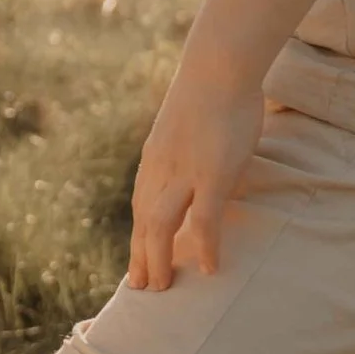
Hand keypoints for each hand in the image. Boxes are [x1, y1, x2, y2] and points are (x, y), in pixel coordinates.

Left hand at [129, 66, 263, 290]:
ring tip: (162, 288)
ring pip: (161, 226)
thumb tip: (211, 171)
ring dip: (159, 259)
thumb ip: (193, 153)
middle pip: (144, 221)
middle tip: (140, 287)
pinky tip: (209, 269)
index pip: (141, 204)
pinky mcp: (211, 174)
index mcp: (155, 159)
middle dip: (140, 255)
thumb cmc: (213, 91)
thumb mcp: (193, 128)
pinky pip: (205, 219)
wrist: (217, 66)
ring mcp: (183, 173)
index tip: (136, 258)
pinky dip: (205, 246)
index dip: (139, 234)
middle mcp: (161, 170)